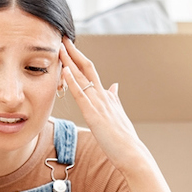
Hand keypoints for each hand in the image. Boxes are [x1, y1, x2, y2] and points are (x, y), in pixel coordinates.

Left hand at [60, 38, 150, 175]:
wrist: (132, 153)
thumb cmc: (124, 139)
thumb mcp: (119, 114)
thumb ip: (115, 98)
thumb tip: (115, 86)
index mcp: (107, 96)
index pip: (91, 72)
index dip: (80, 59)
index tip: (70, 47)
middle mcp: (103, 96)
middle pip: (87, 68)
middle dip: (74, 53)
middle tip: (63, 38)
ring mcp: (98, 104)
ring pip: (82, 78)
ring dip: (70, 61)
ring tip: (59, 47)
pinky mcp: (94, 115)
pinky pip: (81, 95)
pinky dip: (72, 81)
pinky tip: (65, 70)